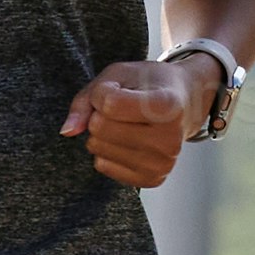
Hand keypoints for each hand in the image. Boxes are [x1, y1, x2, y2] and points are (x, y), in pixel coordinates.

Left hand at [62, 48, 218, 189]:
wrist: (186, 102)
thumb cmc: (150, 84)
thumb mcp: (119, 74)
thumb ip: (88, 98)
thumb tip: (68, 131)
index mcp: (168, 105)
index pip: (108, 104)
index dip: (103, 92)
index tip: (120, 89)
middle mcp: (170, 139)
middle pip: (100, 128)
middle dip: (100, 114)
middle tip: (124, 107)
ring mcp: (163, 163)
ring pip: (98, 149)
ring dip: (102, 133)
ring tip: (127, 122)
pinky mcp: (153, 179)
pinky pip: (103, 166)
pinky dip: (107, 151)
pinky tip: (128, 139)